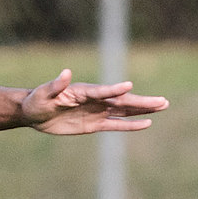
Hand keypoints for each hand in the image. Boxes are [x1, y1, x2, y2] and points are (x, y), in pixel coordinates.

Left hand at [20, 69, 167, 134]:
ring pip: (124, 111)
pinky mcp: (94, 124)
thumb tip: (65, 73)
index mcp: (83, 91)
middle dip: (142, 102)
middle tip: (163, 101)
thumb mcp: (44, 93)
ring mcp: (97, 111)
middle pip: (122, 101)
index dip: (114, 89)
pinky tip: (146, 123)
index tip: (129, 86)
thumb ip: (56, 85)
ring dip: (143, 110)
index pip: (102, 91)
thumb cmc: (37, 100)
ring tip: (163, 106)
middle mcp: (95, 100)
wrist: (34, 113)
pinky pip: (116, 125)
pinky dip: (130, 125)